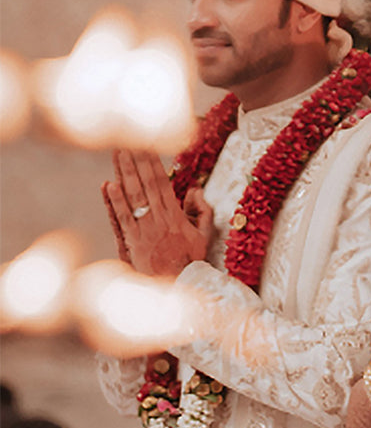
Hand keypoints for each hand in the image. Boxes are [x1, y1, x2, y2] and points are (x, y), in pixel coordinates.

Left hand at [103, 149, 213, 276]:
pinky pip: (122, 218)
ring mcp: (144, 230)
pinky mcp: (132, 242)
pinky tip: (108, 185)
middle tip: (126, 141)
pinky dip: (115, 201)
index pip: (162, 182)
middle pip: (145, 183)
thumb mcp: (204, 235)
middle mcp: (159, 219)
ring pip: (133, 196)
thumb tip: (195, 190)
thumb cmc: (191, 262)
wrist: (179, 286)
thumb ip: (202, 211)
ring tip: (117, 154)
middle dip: (135, 161)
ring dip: (124, 173)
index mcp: (176, 215)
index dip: (153, 162)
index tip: (146, 145)